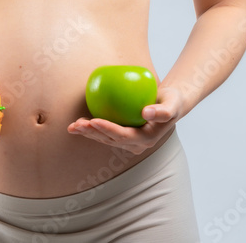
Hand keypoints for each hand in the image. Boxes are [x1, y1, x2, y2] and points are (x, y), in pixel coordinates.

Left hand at [67, 87, 183, 153]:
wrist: (169, 104)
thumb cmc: (171, 101)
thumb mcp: (172, 104)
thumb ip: (163, 111)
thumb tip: (146, 112)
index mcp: (147, 139)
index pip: (123, 136)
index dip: (107, 129)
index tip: (94, 120)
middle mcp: (136, 144)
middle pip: (110, 140)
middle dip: (92, 133)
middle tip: (77, 124)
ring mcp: (128, 142)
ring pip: (104, 139)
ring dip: (88, 133)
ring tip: (72, 126)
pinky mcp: (122, 136)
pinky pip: (104, 133)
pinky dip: (91, 129)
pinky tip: (78, 123)